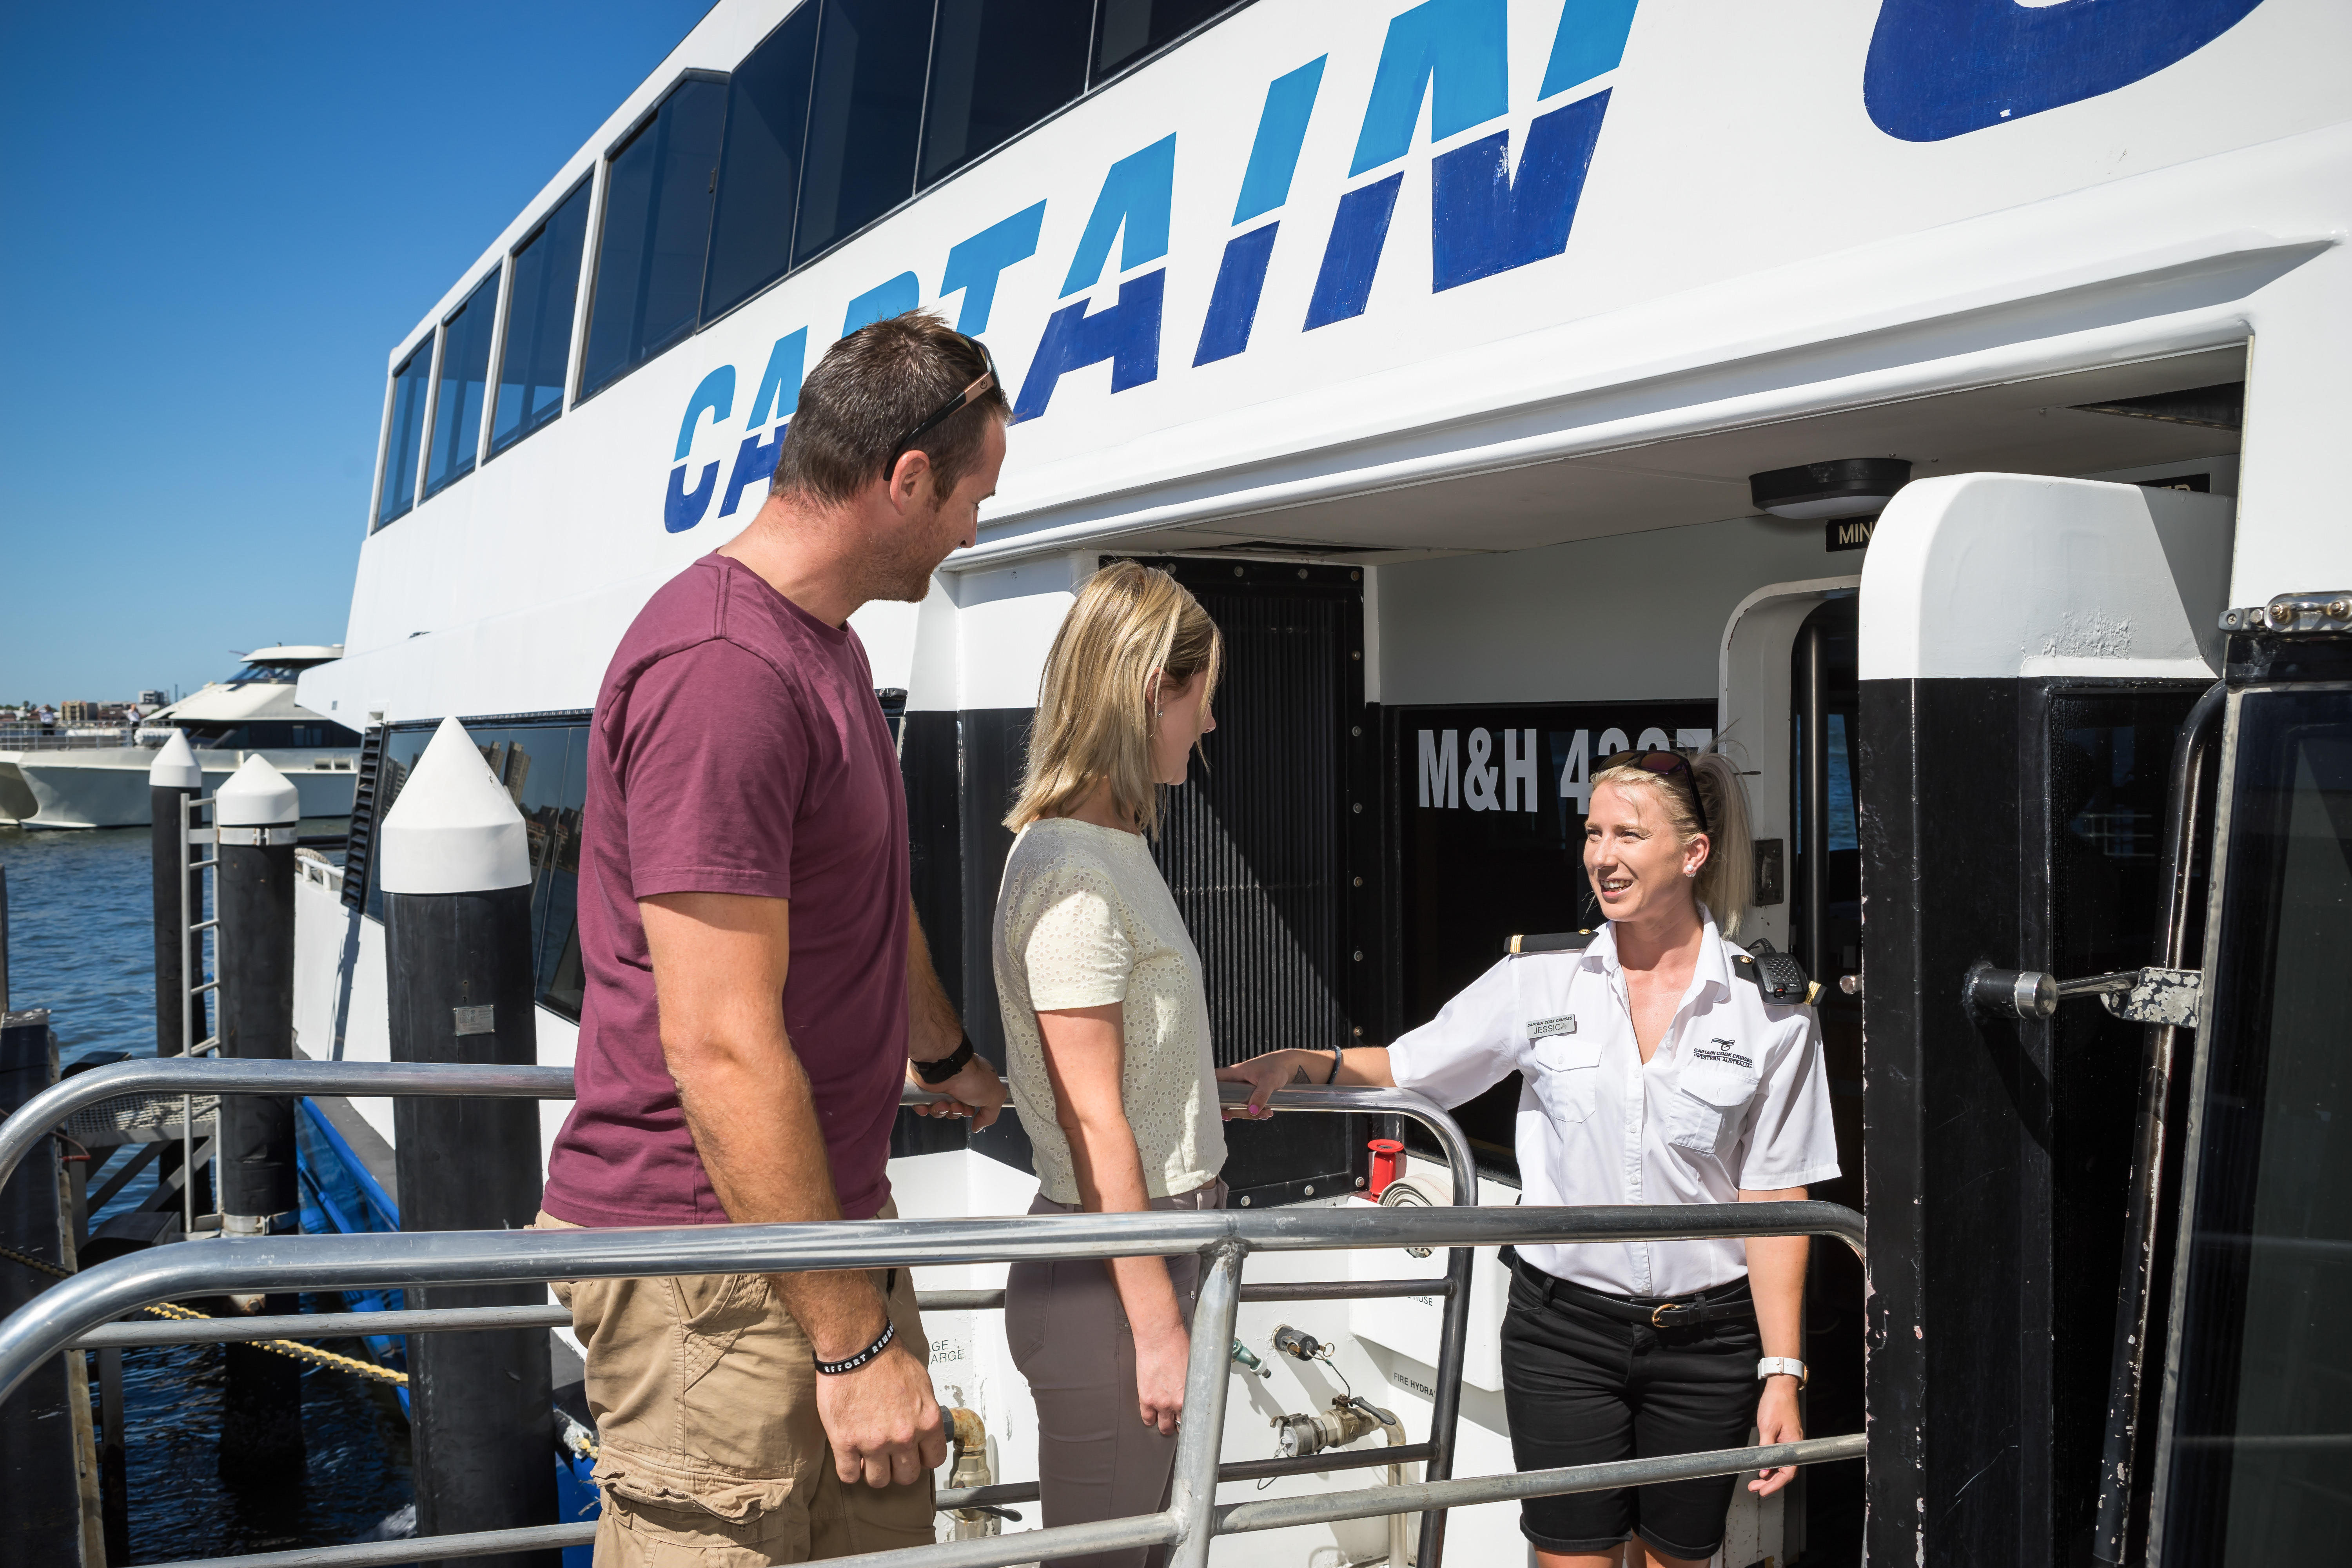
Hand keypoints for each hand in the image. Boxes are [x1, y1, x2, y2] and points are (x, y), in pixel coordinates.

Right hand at [813, 1337, 948, 1487]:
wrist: (857, 1347)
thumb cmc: (887, 1358)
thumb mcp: (921, 1383)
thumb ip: (924, 1411)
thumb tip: (923, 1427)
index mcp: (926, 1421)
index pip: (933, 1460)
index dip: (922, 1459)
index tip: (913, 1454)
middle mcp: (903, 1437)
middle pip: (906, 1476)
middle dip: (898, 1468)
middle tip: (889, 1457)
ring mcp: (874, 1443)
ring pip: (878, 1480)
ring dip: (874, 1471)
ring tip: (868, 1457)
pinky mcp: (845, 1442)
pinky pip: (848, 1475)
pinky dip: (850, 1470)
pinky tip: (850, 1458)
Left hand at [915, 1053, 1004, 1129]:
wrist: (945, 1066)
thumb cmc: (970, 1076)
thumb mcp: (994, 1097)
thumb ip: (990, 1115)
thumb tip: (978, 1127)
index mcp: (975, 1083)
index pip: (972, 1105)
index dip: (969, 1112)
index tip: (970, 1110)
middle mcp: (958, 1084)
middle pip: (955, 1110)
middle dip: (955, 1112)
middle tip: (956, 1105)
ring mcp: (941, 1085)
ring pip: (940, 1110)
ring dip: (942, 1110)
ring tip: (943, 1102)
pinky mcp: (926, 1088)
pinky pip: (924, 1106)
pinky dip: (926, 1108)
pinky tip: (929, 1105)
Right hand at [1134, 1320, 1190, 1436]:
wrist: (1159, 1336)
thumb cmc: (1178, 1344)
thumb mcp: (1195, 1366)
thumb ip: (1194, 1382)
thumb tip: (1197, 1388)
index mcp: (1193, 1393)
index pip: (1196, 1418)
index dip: (1193, 1421)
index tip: (1192, 1421)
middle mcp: (1179, 1401)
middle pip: (1180, 1426)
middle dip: (1179, 1424)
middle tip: (1177, 1421)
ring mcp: (1161, 1402)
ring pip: (1164, 1427)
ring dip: (1164, 1425)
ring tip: (1164, 1421)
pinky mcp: (1147, 1399)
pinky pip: (1147, 1418)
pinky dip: (1149, 1419)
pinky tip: (1151, 1416)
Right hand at [1214, 1052, 1307, 1120]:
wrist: (1288, 1067)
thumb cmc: (1277, 1066)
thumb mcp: (1269, 1080)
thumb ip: (1261, 1094)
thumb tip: (1252, 1110)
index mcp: (1234, 1073)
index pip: (1213, 1081)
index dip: (1208, 1093)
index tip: (1214, 1107)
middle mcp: (1234, 1083)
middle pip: (1224, 1100)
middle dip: (1236, 1111)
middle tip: (1250, 1114)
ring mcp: (1241, 1091)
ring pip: (1237, 1107)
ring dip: (1250, 1114)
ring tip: (1266, 1113)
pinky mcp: (1249, 1096)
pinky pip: (1247, 1108)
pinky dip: (1256, 1113)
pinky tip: (1267, 1112)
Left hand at [1748, 1376, 1803, 1495]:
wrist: (1780, 1387)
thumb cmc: (1776, 1403)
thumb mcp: (1767, 1427)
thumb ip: (1765, 1450)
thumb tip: (1763, 1469)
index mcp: (1794, 1445)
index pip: (1788, 1473)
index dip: (1775, 1485)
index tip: (1763, 1491)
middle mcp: (1794, 1446)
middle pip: (1785, 1472)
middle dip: (1770, 1483)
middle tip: (1755, 1488)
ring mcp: (1790, 1442)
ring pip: (1781, 1465)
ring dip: (1769, 1474)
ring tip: (1756, 1481)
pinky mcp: (1785, 1438)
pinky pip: (1779, 1457)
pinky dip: (1770, 1464)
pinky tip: (1762, 1467)